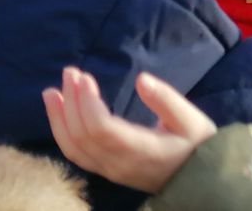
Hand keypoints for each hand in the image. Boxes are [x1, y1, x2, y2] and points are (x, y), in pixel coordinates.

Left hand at [43, 66, 215, 193]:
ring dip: (59, 118)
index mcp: (139, 150)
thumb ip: (166, 99)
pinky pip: (76, 154)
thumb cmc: (198, 145)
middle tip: (70, 72)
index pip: (101, 128)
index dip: (87, 102)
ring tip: (52, 91)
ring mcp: (110, 170)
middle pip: (82, 135)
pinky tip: (61, 114)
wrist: (199, 179)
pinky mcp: (107, 170)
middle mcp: (118, 163)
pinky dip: (63, 132)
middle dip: (70, 102)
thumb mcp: (191, 119)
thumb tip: (141, 79)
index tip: (85, 76)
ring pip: (73, 148)